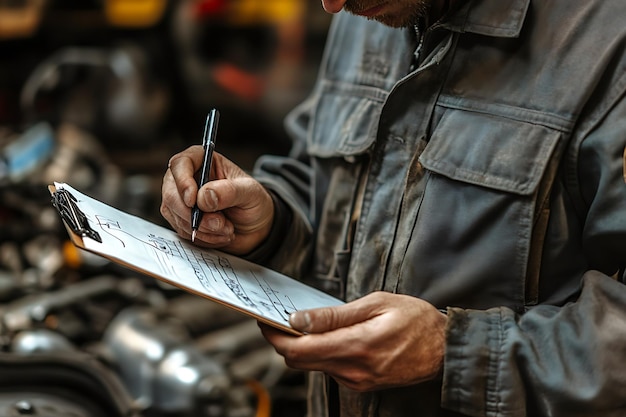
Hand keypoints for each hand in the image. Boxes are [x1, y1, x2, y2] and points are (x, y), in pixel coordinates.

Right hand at [161, 146, 273, 254]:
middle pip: (172, 194)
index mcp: (203, 161)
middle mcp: (188, 178)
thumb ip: (229, 191)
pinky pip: (182, 230)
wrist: (256, 226)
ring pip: (176, 215)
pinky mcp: (182, 219)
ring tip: (227, 229)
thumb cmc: (253, 202)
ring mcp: (182, 200)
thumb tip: (203, 196)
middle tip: (220, 223)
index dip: (183, 182)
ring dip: (203, 228)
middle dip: (195, 215)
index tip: (193, 201)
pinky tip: (220, 234)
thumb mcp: (250, 193)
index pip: (180, 164)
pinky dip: (202, 237)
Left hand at [259, 291, 447, 391]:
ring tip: (308, 324)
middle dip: (284, 341)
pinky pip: (330, 369)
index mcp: (355, 346)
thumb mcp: (376, 304)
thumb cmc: (416, 321)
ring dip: (303, 347)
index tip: (266, 321)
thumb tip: (299, 319)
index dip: (275, 336)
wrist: (445, 350)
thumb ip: (334, 315)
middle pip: (299, 362)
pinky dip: (321, 353)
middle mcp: (352, 370)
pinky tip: (330, 336)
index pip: (298, 350)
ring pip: (313, 366)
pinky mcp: (361, 384)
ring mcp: (356, 381)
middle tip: (281, 319)